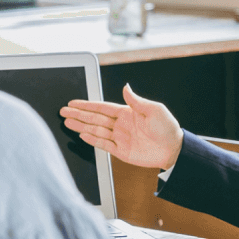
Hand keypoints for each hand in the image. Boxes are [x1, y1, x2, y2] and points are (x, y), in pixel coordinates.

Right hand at [60, 84, 183, 169]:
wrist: (174, 150)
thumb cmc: (167, 128)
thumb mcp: (154, 110)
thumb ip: (136, 101)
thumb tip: (126, 87)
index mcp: (127, 112)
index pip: (102, 107)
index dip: (87, 105)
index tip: (73, 103)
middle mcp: (121, 124)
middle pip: (95, 118)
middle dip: (79, 114)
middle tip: (63, 112)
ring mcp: (120, 138)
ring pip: (96, 130)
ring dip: (81, 126)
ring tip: (67, 122)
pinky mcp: (121, 151)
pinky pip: (103, 144)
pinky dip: (92, 140)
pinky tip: (82, 135)